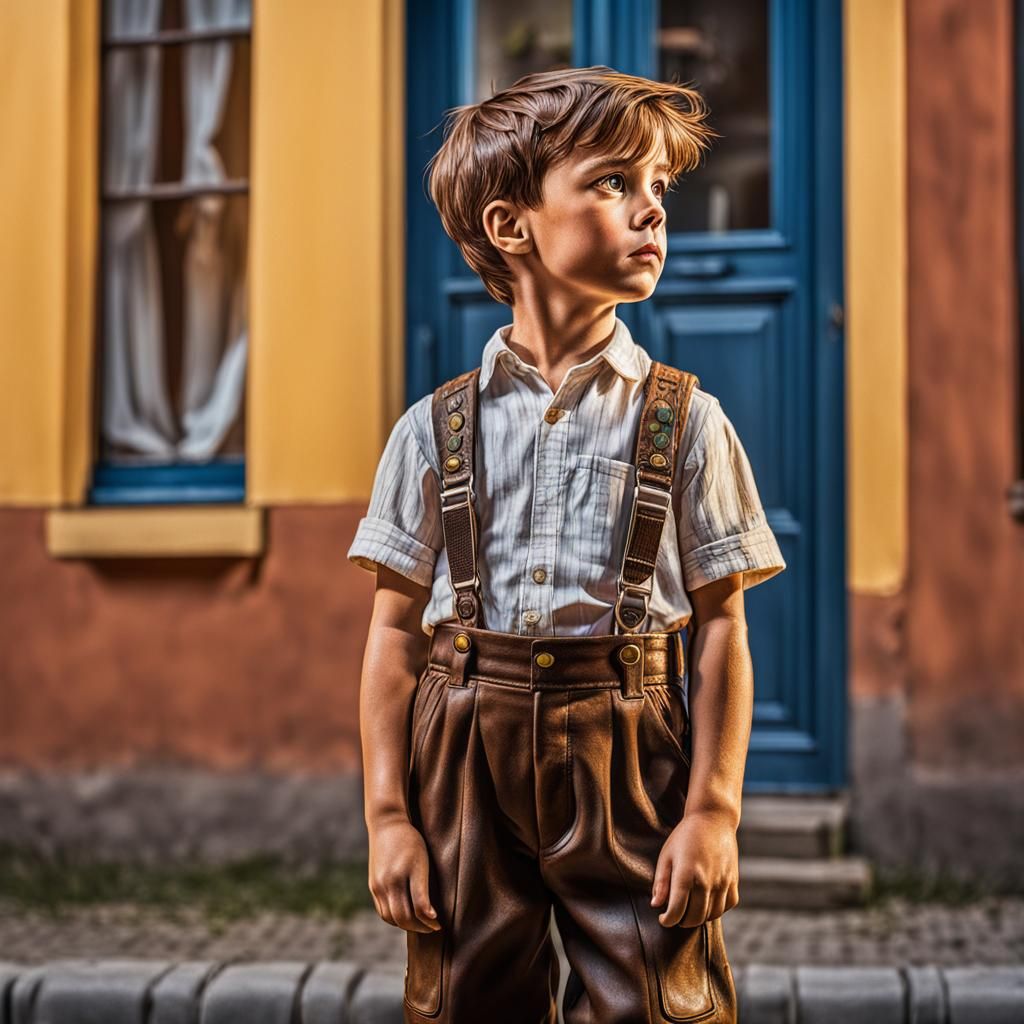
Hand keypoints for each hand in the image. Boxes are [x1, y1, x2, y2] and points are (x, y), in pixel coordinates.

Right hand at [367, 815, 441, 932]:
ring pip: (391, 917)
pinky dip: (394, 918)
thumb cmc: (410, 840)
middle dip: (420, 927)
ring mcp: (379, 885)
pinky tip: (406, 916)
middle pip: (403, 917)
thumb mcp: (422, 859)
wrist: (386, 824)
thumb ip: (424, 886)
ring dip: (406, 925)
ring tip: (421, 924)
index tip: (439, 924)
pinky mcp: (373, 886)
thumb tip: (430, 914)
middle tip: (433, 928)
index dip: (430, 921)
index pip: (419, 907)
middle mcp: (390, 881)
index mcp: (407, 872)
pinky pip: (383, 911)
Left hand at [650, 808, 739, 926]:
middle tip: (676, 914)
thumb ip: (661, 882)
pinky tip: (707, 902)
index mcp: (686, 874)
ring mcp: (722, 882)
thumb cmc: (685, 836)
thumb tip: (656, 906)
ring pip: (712, 915)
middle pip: (694, 917)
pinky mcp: (733, 880)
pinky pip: (727, 906)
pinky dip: (717, 910)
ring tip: (690, 909)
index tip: (663, 918)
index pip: (676, 911)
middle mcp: (706, 881)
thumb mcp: (666, 855)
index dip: (667, 920)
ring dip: (699, 917)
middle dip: (682, 921)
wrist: (713, 819)